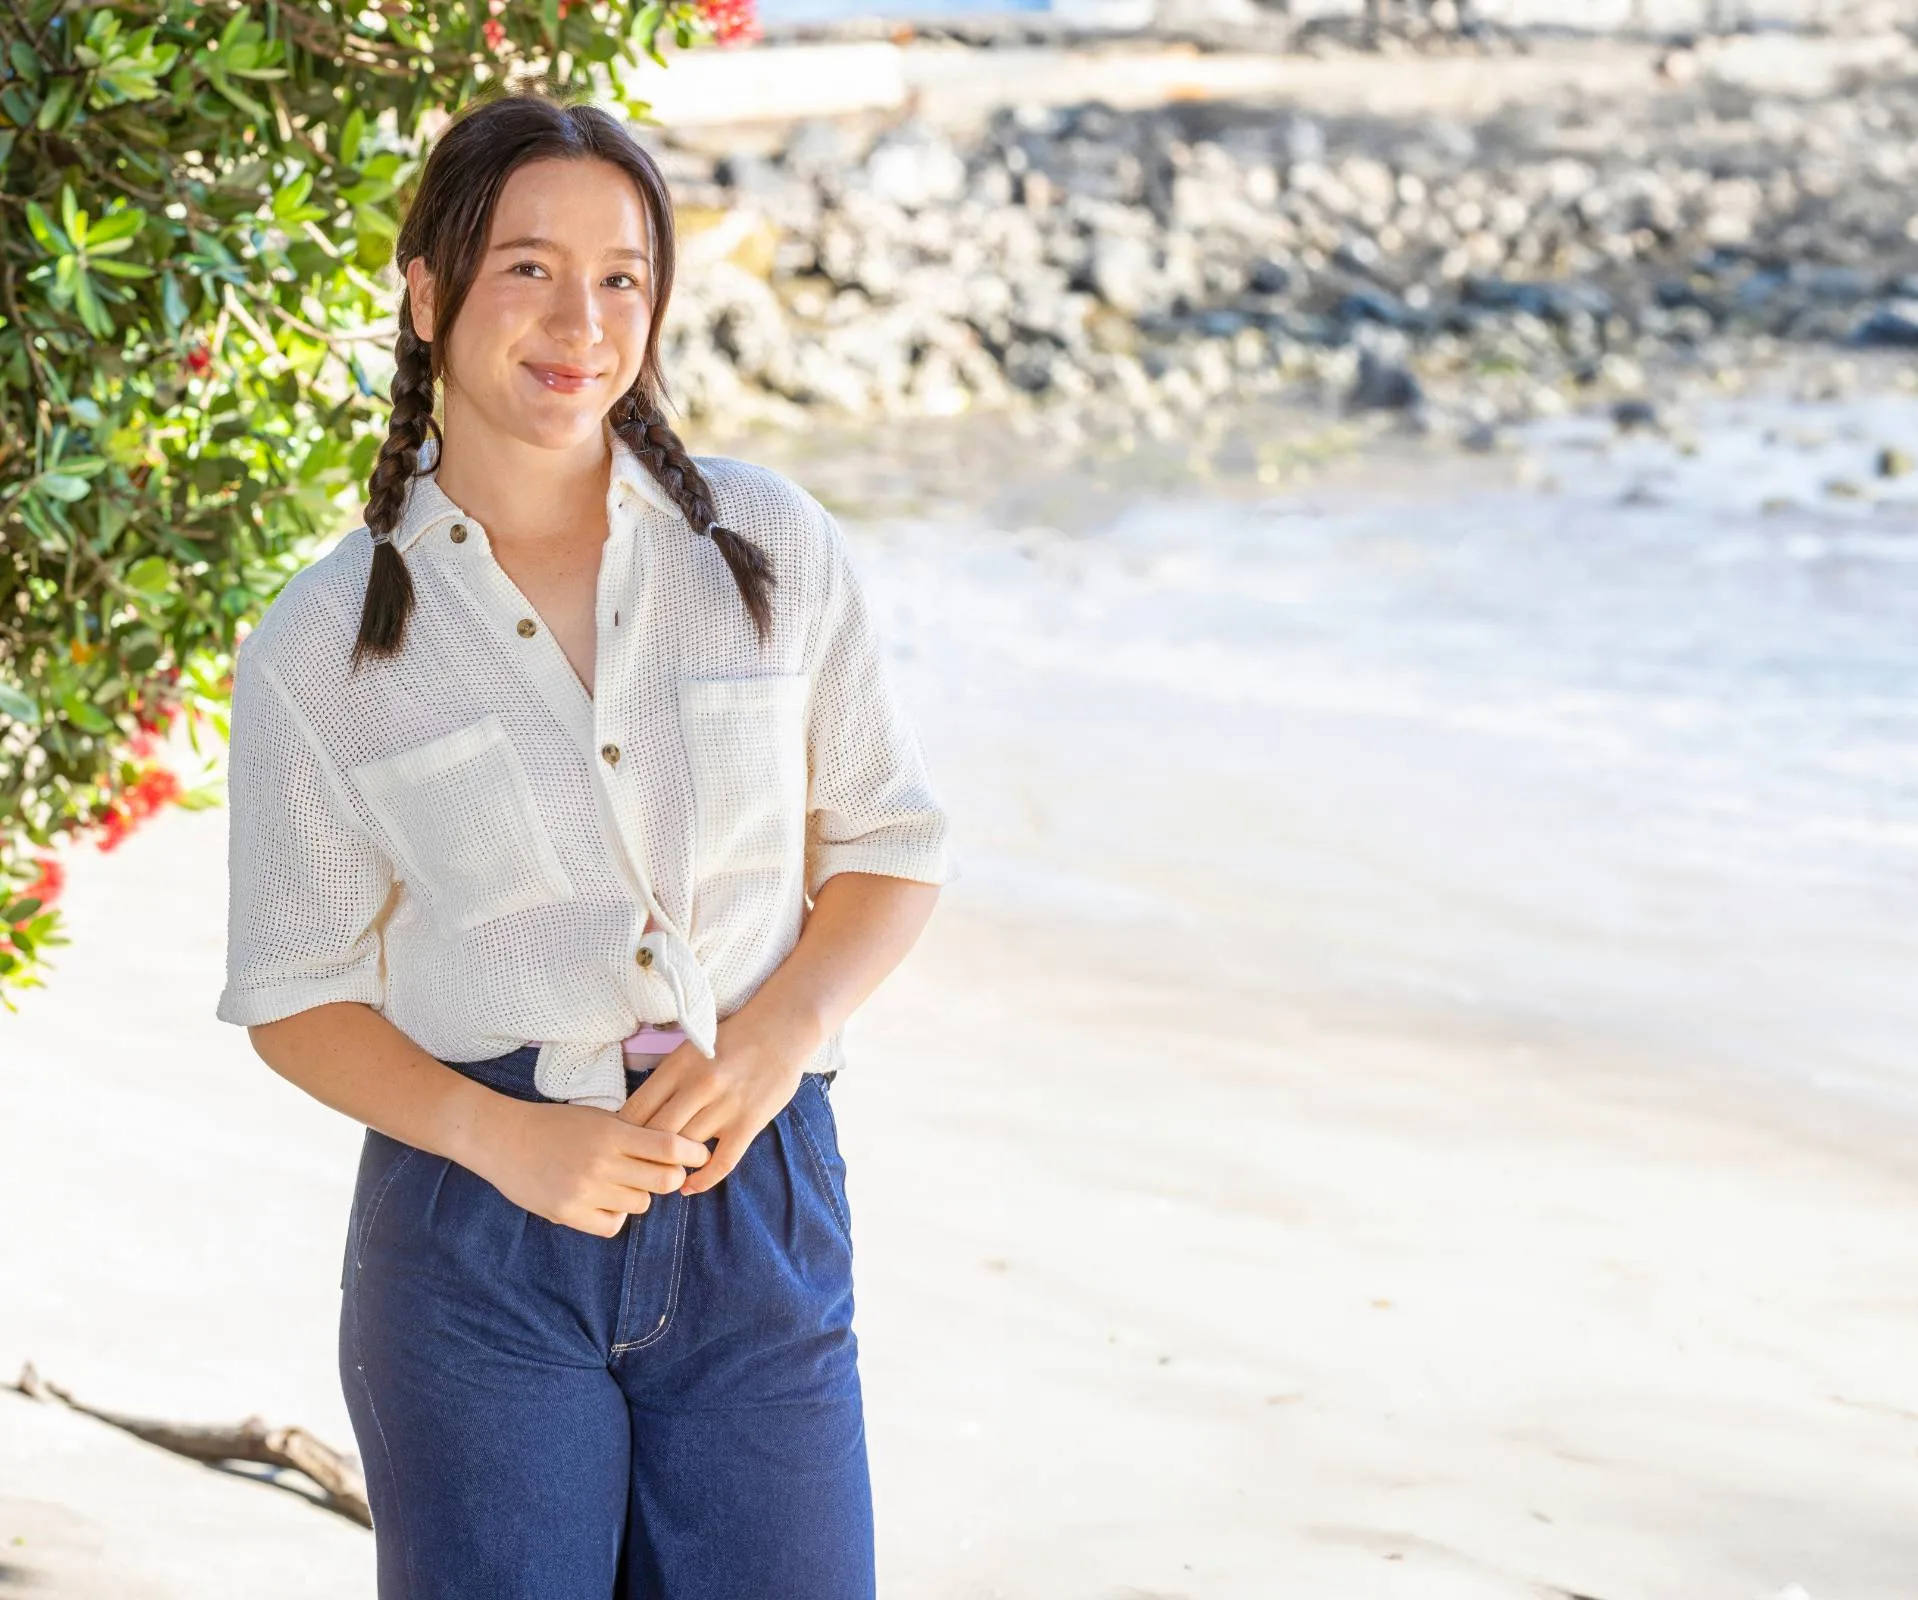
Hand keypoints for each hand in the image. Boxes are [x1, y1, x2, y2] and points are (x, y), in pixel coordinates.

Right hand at [471, 1097, 711, 1236]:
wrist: (503, 1139)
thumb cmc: (554, 1124)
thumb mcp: (597, 1117)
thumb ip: (632, 1132)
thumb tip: (675, 1149)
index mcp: (612, 1133)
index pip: (669, 1146)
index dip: (692, 1153)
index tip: (700, 1155)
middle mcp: (602, 1163)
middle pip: (664, 1181)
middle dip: (670, 1178)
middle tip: (662, 1172)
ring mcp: (585, 1191)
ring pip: (640, 1205)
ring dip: (638, 1195)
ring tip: (620, 1183)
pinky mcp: (568, 1213)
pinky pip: (613, 1225)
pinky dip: (614, 1215)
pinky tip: (603, 1201)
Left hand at [616, 1005, 817, 1196]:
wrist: (781, 1028)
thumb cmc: (731, 1038)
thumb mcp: (690, 1049)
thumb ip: (667, 1079)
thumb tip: (637, 1114)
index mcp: (678, 1066)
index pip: (636, 1110)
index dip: (622, 1134)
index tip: (618, 1146)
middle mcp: (699, 1087)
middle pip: (656, 1134)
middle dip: (641, 1156)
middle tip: (634, 1168)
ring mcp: (725, 1106)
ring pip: (685, 1149)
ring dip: (671, 1167)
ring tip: (659, 1176)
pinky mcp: (749, 1122)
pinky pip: (722, 1162)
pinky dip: (703, 1179)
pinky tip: (689, 1186)